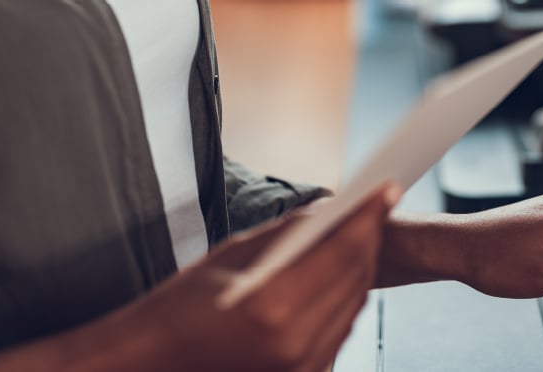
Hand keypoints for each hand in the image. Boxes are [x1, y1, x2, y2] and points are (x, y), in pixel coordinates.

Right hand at [103, 183, 399, 371]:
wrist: (156, 360)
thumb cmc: (181, 307)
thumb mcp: (233, 255)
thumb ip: (289, 234)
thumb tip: (332, 211)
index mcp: (272, 305)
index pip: (343, 250)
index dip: (369, 215)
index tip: (387, 189)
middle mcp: (295, 342)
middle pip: (358, 278)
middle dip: (369, 239)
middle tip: (375, 208)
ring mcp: (304, 367)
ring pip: (356, 307)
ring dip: (361, 270)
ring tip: (360, 237)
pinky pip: (341, 332)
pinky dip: (344, 302)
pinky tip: (338, 278)